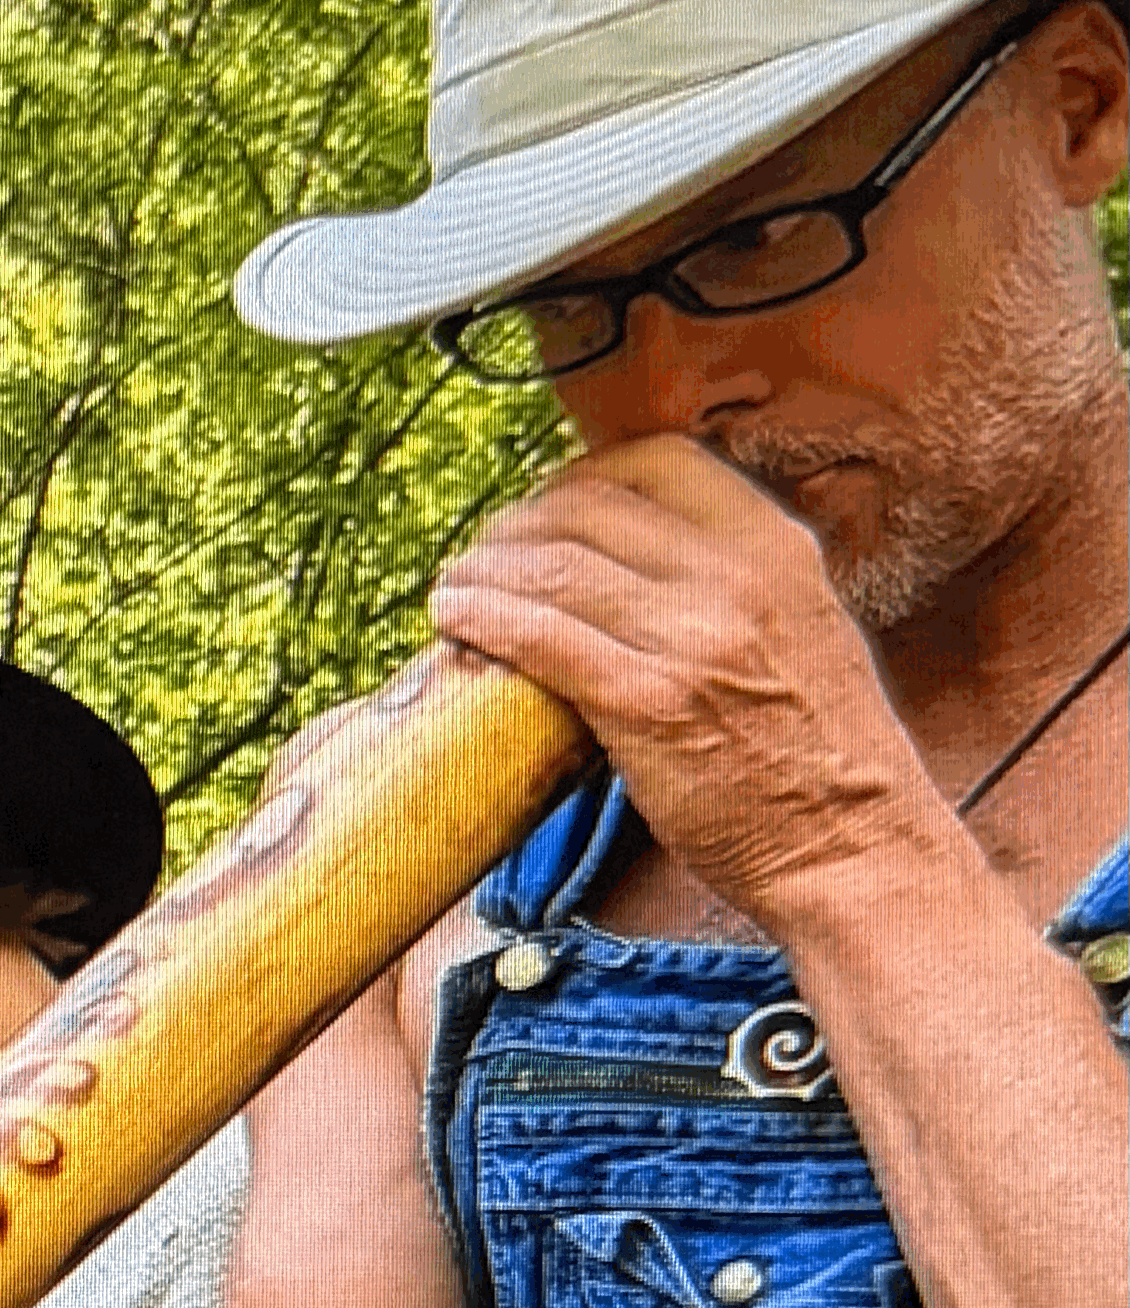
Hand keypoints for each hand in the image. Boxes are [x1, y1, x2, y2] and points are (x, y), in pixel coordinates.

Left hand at [429, 437, 942, 926]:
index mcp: (775, 547)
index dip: (579, 477)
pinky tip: (453, 617)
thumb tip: (640, 565)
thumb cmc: (820, 756)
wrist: (854, 846)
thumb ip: (734, 585)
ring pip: (552, 566)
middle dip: (517, 524)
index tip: (543, 508)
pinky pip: (540, 636)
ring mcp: (691, 638)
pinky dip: (482, 617)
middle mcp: (735, 577)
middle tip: (483, 555)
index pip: (656, 460)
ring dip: (483, 569)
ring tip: (454, 587)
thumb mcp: (802, 629)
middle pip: (588, 507)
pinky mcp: (647, 705)